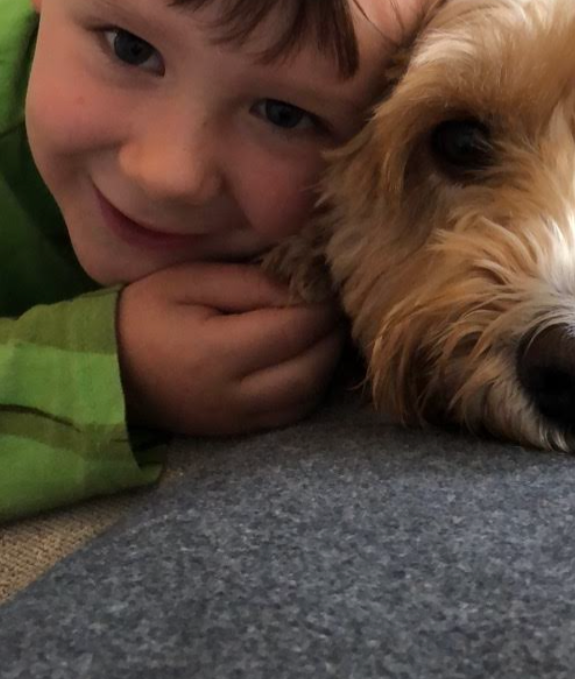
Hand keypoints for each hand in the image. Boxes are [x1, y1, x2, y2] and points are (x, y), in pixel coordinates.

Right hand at [116, 262, 345, 435]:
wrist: (107, 370)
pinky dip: (311, 383)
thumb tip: (306, 286)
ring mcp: (239, 420)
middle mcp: (234, 396)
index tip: (327, 278)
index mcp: (218, 354)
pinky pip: (294, 412)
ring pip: (310, 395)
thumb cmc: (146, 313)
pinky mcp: (240, 431)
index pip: (297, 328)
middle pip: (313, 367)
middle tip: (333, 299)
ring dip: (327, 359)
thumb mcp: (192, 280)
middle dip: (332, 331)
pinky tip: (307, 355)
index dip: (322, 303)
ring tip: (323, 325)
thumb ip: (252, 282)